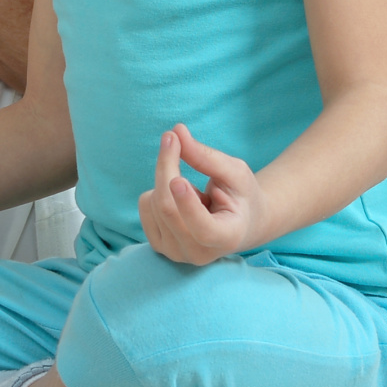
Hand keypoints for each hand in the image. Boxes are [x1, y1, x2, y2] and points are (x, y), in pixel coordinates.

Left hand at [137, 125, 263, 264]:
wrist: (239, 223)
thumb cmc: (241, 196)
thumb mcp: (235, 173)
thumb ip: (207, 157)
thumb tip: (176, 132)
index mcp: (227, 237)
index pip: (202, 228)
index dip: (188, 205)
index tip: (177, 180)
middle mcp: (199, 253)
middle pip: (168, 208)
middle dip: (168, 167)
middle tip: (172, 136)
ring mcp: (176, 253)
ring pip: (154, 204)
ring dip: (168, 181)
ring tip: (195, 193)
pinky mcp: (159, 246)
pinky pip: (145, 206)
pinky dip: (158, 191)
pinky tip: (180, 202)